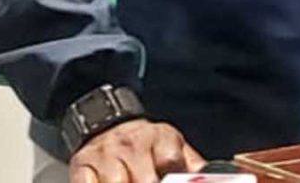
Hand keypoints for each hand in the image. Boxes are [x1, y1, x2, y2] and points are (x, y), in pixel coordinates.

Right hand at [70, 119, 204, 182]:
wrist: (106, 123)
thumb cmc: (146, 143)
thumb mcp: (173, 145)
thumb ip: (192, 164)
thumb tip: (216, 176)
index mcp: (161, 138)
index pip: (171, 162)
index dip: (171, 179)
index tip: (169, 182)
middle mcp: (133, 144)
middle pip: (144, 180)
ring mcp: (106, 154)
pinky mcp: (82, 164)